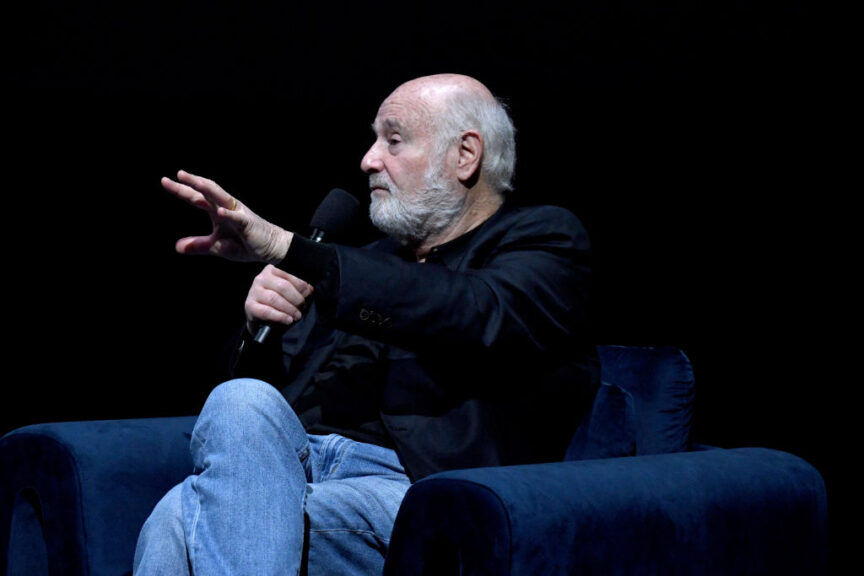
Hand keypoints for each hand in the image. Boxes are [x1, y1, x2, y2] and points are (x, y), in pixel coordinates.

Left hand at [162, 170, 292, 262]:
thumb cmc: (245, 244)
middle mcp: (226, 207)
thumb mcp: (216, 246)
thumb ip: (198, 245)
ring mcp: (238, 214)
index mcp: (217, 211)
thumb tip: (177, 247)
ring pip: (222, 197)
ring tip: (196, 182)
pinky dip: (228, 214)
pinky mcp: (248, 223)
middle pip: (207, 191)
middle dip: (193, 182)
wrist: (270, 248)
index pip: (196, 198)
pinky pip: (237, 218)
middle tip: (178, 174)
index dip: (181, 190)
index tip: (164, 181)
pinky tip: (219, 212)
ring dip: (209, 189)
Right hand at [244, 265, 313, 333]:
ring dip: (289, 309)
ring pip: (274, 299)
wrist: (263, 321)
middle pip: (283, 286)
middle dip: (296, 298)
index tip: (308, 294)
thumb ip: (299, 289)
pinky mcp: (249, 306)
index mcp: (272, 270)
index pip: (289, 273)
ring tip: (297, 315)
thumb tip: (309, 289)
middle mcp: (261, 278)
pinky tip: (288, 320)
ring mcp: (253, 291)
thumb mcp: (290, 294)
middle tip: (303, 307)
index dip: (301, 285)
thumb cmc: (279, 304)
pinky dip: (280, 316)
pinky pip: (266, 311)